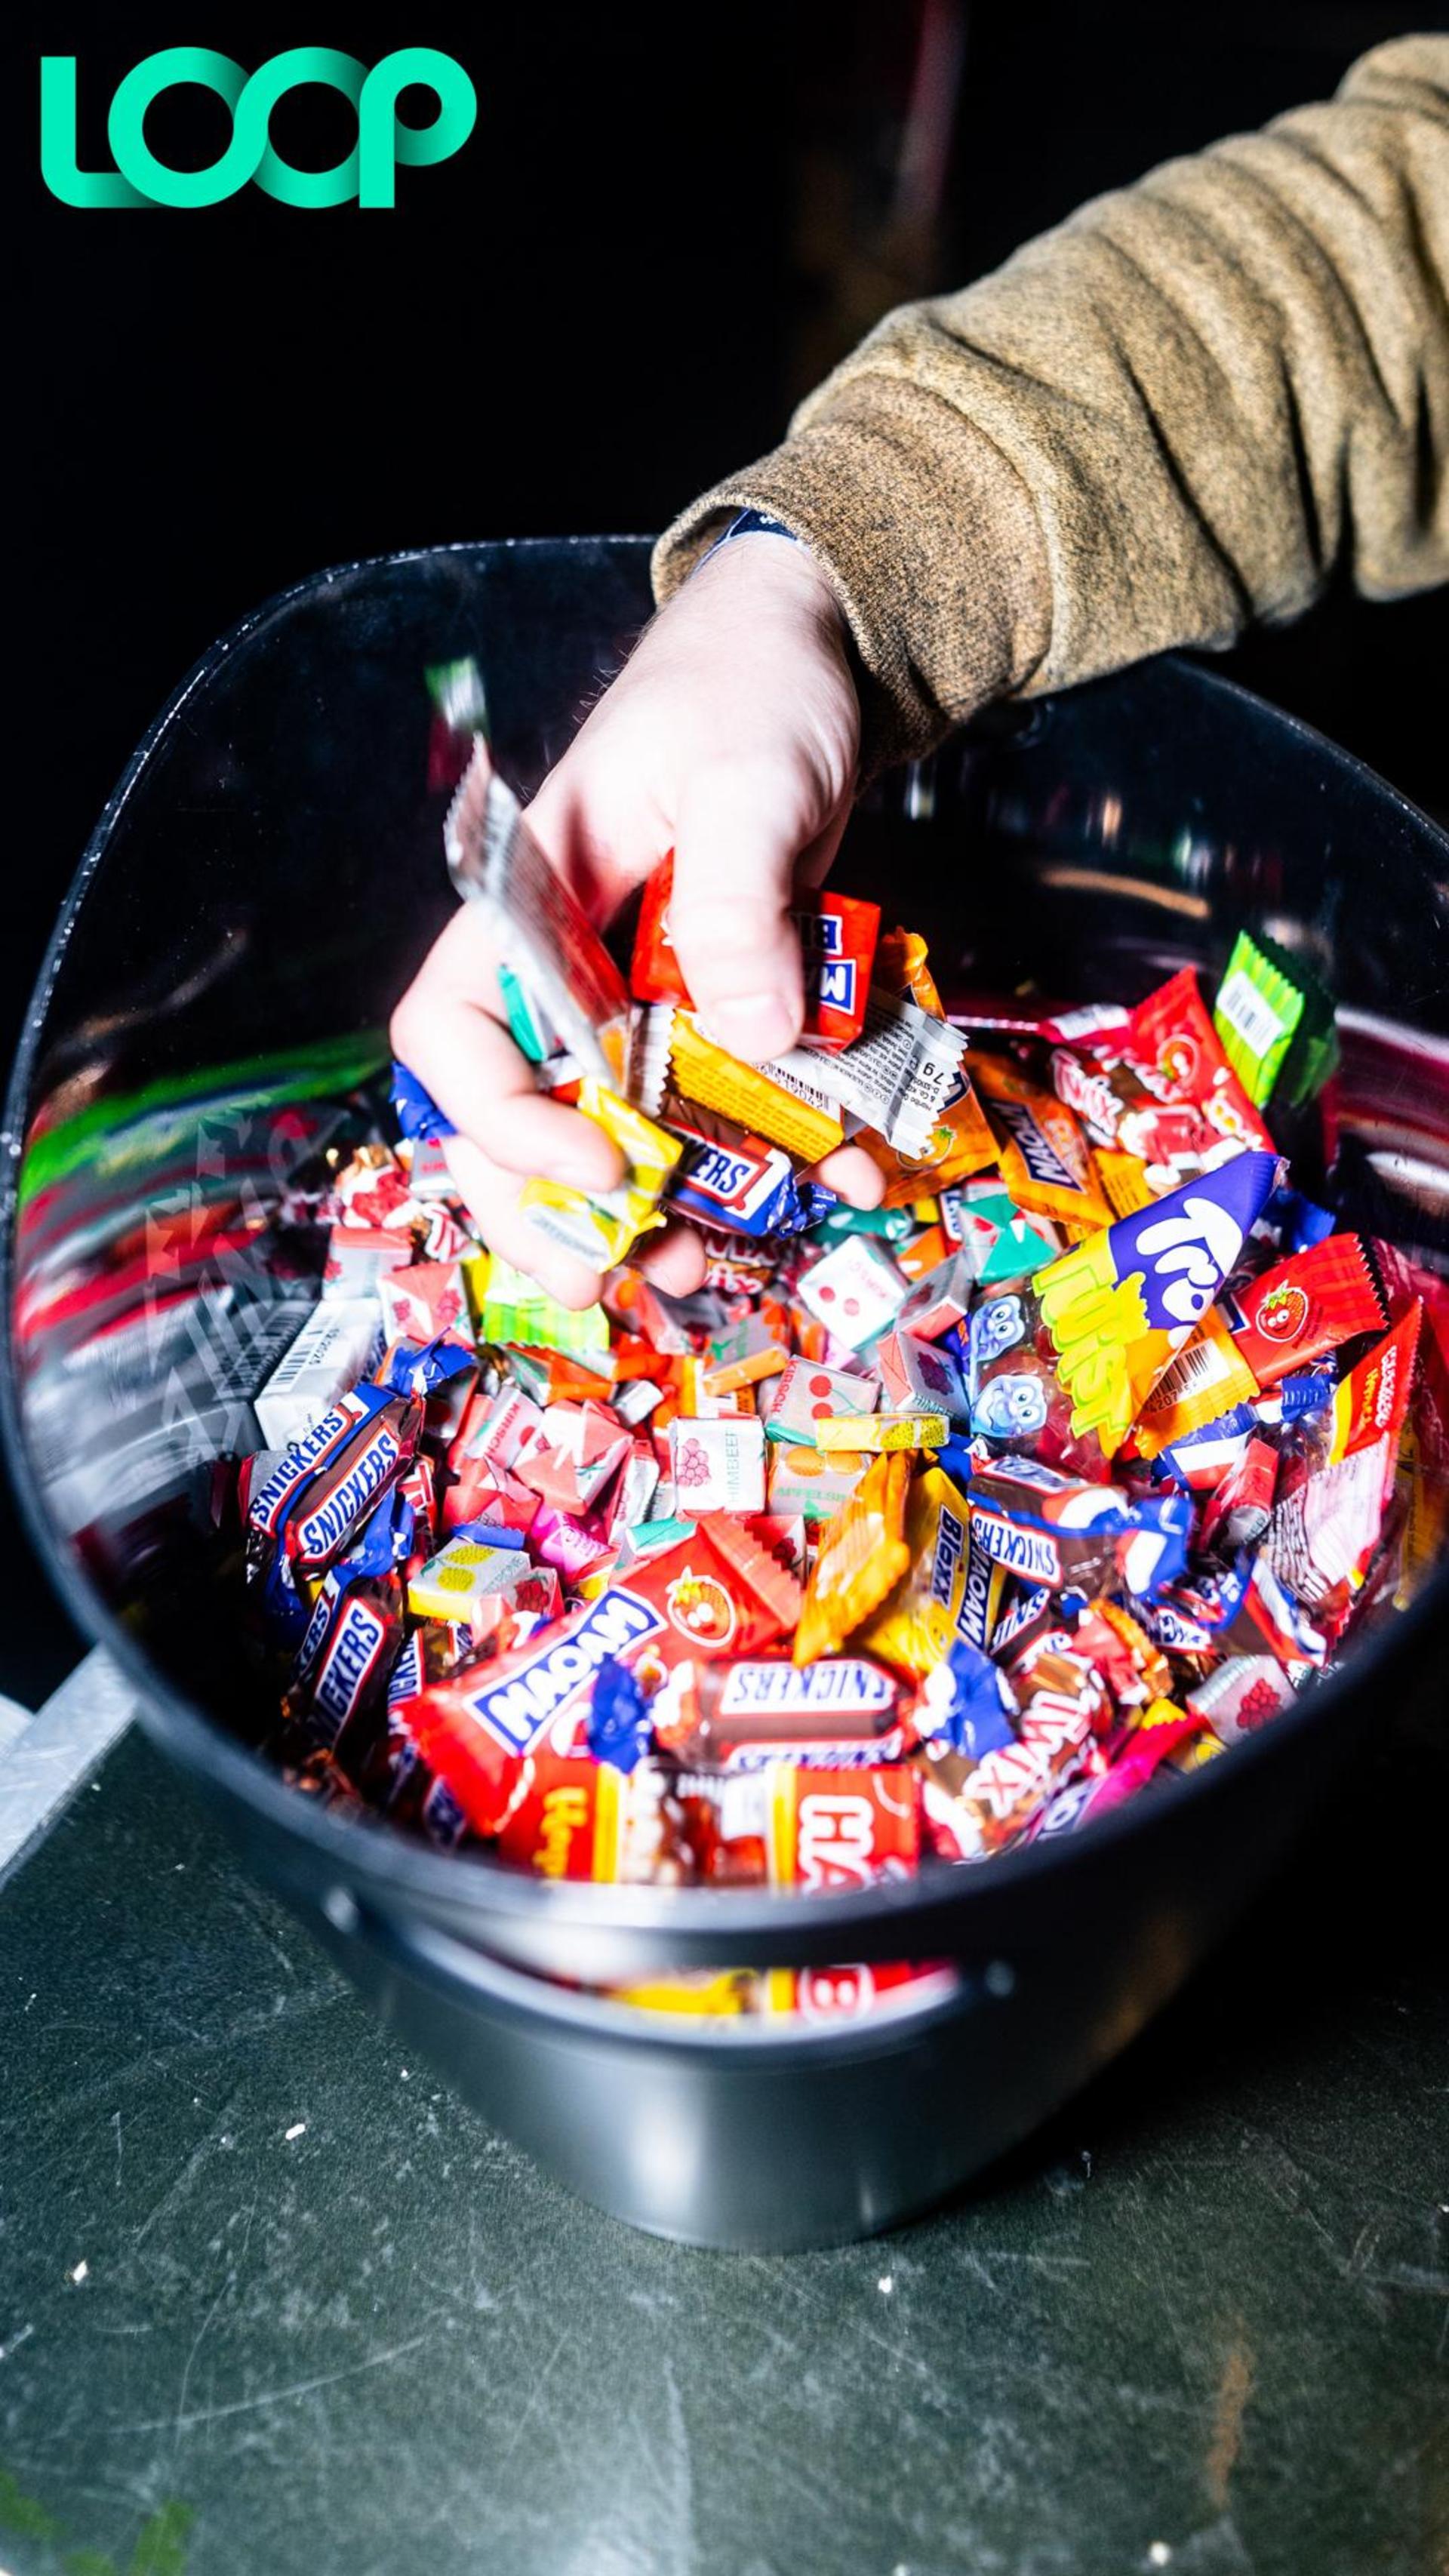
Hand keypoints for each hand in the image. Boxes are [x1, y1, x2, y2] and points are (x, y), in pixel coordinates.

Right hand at [392, 532, 883, 1307]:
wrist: (818, 656)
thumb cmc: (752, 686)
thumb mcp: (750, 774)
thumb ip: (739, 895)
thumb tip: (755, 1033)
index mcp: (527, 902)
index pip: (453, 1029)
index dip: (502, 1115)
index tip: (598, 1159)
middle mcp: (565, 967)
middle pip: (513, 1115)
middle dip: (557, 1209)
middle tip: (617, 1276)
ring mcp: (637, 999)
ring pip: (611, 1130)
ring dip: (656, 1212)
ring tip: (703, 1270)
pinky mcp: (712, 1015)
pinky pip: (717, 1107)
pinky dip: (761, 1160)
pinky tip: (819, 1182)